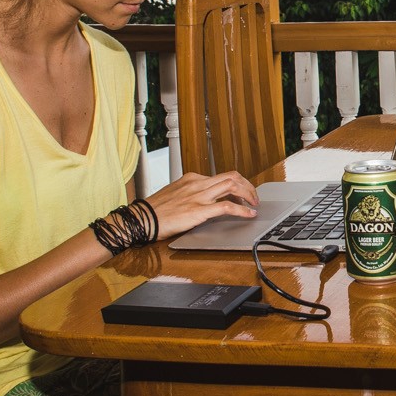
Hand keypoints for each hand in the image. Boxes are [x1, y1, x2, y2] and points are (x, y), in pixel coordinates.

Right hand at [144, 171, 259, 240]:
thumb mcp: (175, 195)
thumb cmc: (155, 211)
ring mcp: (198, 195)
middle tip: (254, 197)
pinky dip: (242, 209)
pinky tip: (249, 214)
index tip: (242, 193)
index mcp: (191, 178)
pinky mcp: (199, 210)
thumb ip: (191, 194)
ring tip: (255, 204)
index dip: (237, 184)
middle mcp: (197, 183)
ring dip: (248, 194)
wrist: (141, 219)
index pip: (221, 176)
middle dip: (248, 186)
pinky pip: (227, 206)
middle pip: (231, 176)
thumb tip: (206, 202)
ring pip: (232, 185)